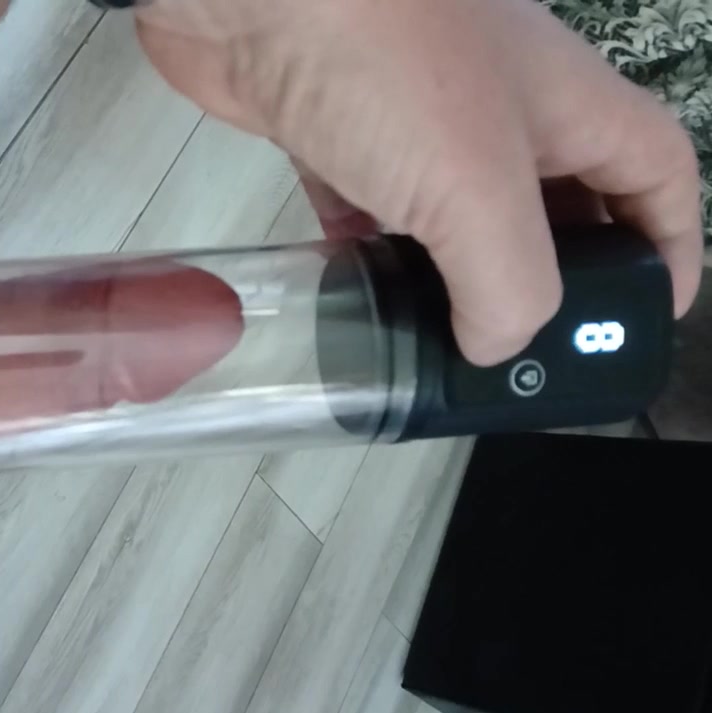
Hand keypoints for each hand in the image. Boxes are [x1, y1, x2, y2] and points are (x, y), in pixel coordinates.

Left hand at [136, 0, 703, 364]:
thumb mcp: (478, 193)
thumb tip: (495, 347)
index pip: (655, 173)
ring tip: (442, 341)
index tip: (645, 320)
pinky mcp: (331, 124)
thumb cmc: (387, 69)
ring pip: (453, 209)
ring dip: (451, 272)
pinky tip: (358, 292)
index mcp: (567, 106)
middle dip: (552, 280)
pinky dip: (367, 246)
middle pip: (555, 204)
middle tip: (527, 355)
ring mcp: (410, 113)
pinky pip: (364, 198)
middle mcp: (497, 106)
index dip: (669, 246)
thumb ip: (509, 285)